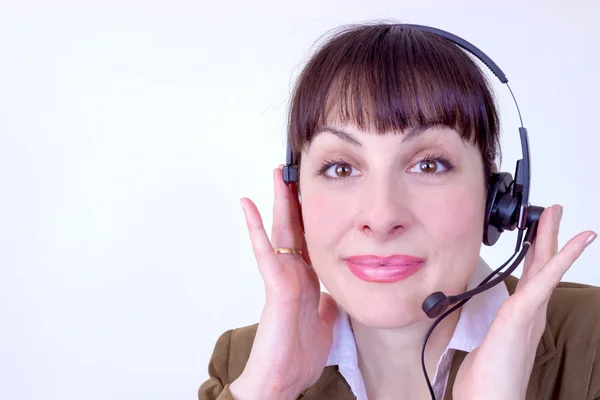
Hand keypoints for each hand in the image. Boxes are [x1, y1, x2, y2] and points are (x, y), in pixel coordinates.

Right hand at [229, 167, 337, 399]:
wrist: (283, 381)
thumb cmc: (298, 355)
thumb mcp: (326, 323)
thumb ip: (329, 302)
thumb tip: (336, 290)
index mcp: (306, 280)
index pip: (310, 239)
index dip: (312, 216)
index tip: (314, 193)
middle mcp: (293, 273)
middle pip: (294, 228)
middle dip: (294, 200)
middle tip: (294, 172)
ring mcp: (282, 277)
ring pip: (280, 232)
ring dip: (277, 203)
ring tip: (276, 176)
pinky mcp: (274, 286)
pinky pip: (265, 252)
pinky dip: (255, 228)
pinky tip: (249, 205)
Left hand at [453, 205, 596, 399]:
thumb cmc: (487, 382)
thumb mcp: (485, 349)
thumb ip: (489, 335)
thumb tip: (480, 331)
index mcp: (520, 318)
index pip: (531, 279)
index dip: (537, 256)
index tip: (537, 236)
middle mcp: (529, 313)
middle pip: (540, 266)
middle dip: (546, 237)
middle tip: (551, 213)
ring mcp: (529, 313)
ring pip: (544, 266)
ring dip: (552, 238)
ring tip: (556, 214)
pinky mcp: (524, 314)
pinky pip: (546, 279)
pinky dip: (562, 258)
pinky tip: (575, 240)